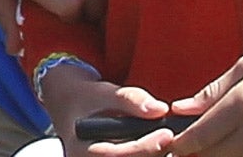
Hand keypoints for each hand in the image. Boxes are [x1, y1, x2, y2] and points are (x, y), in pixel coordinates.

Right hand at [40, 61, 173, 156]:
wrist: (71, 107)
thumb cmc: (87, 99)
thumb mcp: (104, 92)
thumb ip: (130, 99)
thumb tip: (160, 109)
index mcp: (81, 149)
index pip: (117, 155)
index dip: (145, 147)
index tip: (167, 134)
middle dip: (155, 153)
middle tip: (171, 137)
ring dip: (154, 154)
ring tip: (164, 139)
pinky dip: (148, 154)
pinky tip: (157, 145)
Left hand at [162, 47, 242, 155]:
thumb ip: (210, 92)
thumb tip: (180, 108)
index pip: (201, 136)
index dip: (182, 144)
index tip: (172, 142)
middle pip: (214, 155)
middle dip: (197, 151)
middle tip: (189, 142)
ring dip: (218, 153)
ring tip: (213, 139)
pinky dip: (240, 153)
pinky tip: (236, 141)